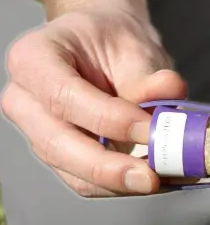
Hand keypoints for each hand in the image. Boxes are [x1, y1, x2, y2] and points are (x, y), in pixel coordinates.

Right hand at [2, 6, 186, 195]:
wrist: (102, 46)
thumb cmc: (111, 39)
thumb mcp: (132, 45)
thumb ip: (147, 75)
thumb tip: (171, 90)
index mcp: (32, 59)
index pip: (63, 96)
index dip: (108, 119)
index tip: (150, 129)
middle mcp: (24, 100)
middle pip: (58, 145)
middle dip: (108, 167)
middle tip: (152, 177)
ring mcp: (36, 133)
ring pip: (73, 172)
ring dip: (120, 182)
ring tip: (163, 178)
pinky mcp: (59, 158)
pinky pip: (87, 182)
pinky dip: (122, 185)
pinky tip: (156, 179)